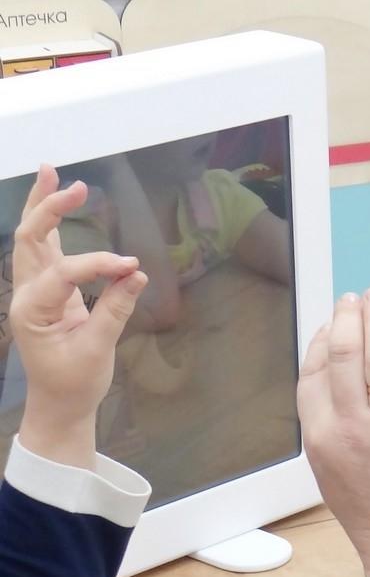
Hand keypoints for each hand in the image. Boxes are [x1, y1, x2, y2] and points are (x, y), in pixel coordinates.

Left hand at [11, 166, 147, 464]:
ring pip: (32, 238)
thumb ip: (115, 310)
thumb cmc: (75, 383)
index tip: (132, 267)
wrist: (59, 403)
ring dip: (42, 205)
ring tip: (55, 173)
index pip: (64, 272)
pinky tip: (59, 202)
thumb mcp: (97, 351)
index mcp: (31, 310)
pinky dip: (52, 225)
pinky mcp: (48, 291)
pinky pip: (46, 250)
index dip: (98, 265)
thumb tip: (136, 275)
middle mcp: (26, 293)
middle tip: (79, 187)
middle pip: (30, 238)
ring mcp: (34, 290)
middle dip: (50, 208)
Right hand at [298, 289, 369, 576]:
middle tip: (357, 297)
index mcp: (320, 436)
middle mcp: (349, 427)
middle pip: (343, 357)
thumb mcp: (328, 467)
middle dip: (348, 318)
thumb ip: (325, 424)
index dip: (323, 341)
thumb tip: (328, 381)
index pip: (313, 373)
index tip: (332, 322)